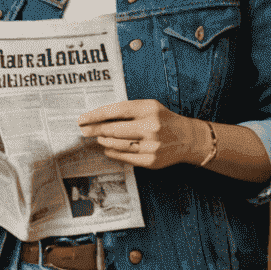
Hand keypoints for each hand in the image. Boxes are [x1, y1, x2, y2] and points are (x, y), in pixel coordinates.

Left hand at [77, 98, 206, 170]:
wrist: (189, 138)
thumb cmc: (163, 120)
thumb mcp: (148, 108)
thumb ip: (126, 111)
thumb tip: (96, 119)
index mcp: (149, 109)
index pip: (114, 111)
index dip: (94, 116)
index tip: (81, 119)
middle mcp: (151, 127)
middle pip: (112, 129)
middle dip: (94, 130)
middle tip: (84, 130)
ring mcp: (152, 145)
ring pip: (115, 144)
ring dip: (103, 141)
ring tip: (99, 137)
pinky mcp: (151, 161)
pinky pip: (123, 157)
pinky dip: (112, 152)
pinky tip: (108, 148)